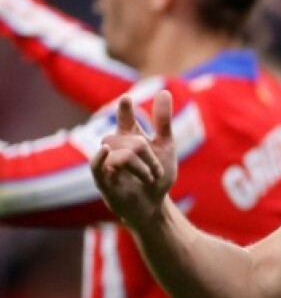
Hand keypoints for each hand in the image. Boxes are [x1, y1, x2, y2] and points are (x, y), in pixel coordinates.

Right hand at [90, 90, 177, 227]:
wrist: (153, 206)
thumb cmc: (157, 177)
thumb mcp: (165, 147)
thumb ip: (163, 121)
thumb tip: (163, 90)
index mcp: (130, 137)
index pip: (126, 119)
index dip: (126, 109)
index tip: (127, 98)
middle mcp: (115, 147)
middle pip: (133, 142)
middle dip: (150, 158)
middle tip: (156, 172)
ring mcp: (108, 163)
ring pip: (123, 155)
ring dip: (143, 169)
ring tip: (150, 179)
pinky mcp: (103, 181)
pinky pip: (96, 166)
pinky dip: (101, 158)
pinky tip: (105, 150)